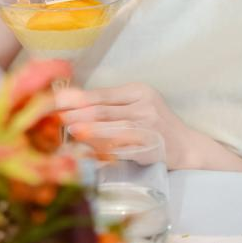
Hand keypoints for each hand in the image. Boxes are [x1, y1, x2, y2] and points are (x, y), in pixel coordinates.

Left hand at [54, 81, 195, 169]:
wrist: (185, 145)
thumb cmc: (154, 123)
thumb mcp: (136, 105)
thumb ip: (110, 105)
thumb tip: (72, 105)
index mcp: (138, 91)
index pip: (103, 94)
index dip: (78, 98)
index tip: (57, 101)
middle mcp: (145, 105)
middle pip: (105, 110)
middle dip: (78, 114)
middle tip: (57, 117)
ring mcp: (149, 126)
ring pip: (113, 128)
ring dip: (90, 130)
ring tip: (71, 131)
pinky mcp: (152, 146)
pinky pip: (125, 148)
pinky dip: (106, 150)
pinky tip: (92, 152)